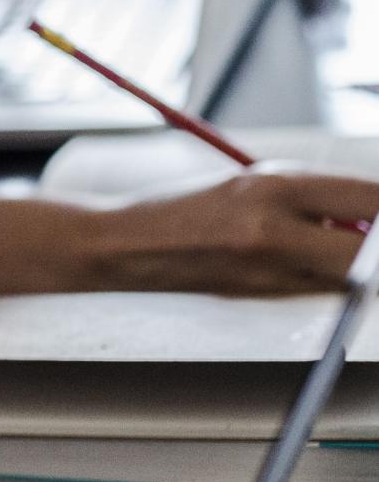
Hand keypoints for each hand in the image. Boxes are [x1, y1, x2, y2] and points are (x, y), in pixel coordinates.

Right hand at [90, 167, 378, 294]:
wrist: (127, 247)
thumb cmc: (186, 208)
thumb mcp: (253, 184)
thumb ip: (314, 195)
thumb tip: (372, 213)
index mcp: (271, 188)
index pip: (371, 197)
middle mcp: (274, 230)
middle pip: (372, 249)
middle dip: (378, 242)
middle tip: (371, 233)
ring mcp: (269, 270)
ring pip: (351, 274)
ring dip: (355, 262)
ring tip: (328, 243)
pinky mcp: (263, 297)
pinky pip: (319, 289)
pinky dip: (324, 275)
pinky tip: (300, 262)